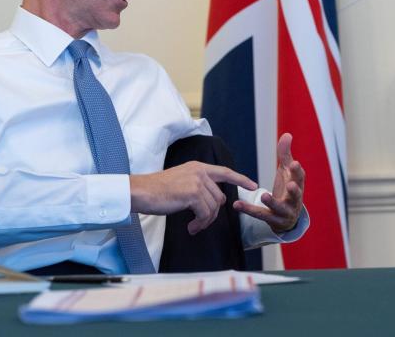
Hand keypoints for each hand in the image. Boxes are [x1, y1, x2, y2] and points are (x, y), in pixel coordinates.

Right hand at [129, 162, 257, 234]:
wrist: (141, 192)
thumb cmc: (157, 191)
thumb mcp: (182, 182)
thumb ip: (200, 187)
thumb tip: (217, 202)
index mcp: (198, 167)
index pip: (225, 172)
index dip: (241, 179)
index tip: (253, 185)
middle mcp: (200, 172)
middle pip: (219, 198)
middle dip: (212, 214)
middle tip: (199, 224)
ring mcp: (197, 182)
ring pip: (213, 208)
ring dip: (205, 222)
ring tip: (194, 227)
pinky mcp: (192, 194)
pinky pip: (205, 214)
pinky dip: (200, 224)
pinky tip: (191, 227)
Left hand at [234, 133, 304, 232]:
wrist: (288, 218)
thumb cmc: (288, 189)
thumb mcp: (287, 172)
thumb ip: (285, 154)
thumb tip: (287, 134)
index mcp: (298, 185)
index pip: (300, 178)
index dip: (297, 171)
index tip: (294, 163)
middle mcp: (294, 199)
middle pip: (296, 195)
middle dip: (294, 190)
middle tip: (291, 185)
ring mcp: (284, 211)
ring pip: (279, 208)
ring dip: (272, 202)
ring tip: (264, 195)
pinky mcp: (273, 220)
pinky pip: (261, 215)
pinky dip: (248, 210)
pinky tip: (237, 204)